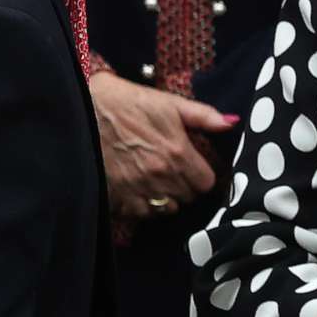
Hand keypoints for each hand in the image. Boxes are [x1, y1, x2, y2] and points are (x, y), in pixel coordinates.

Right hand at [88, 72, 237, 218]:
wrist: (84, 108)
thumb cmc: (130, 103)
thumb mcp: (171, 103)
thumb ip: (205, 116)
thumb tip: (233, 123)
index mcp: (178, 153)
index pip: (206, 183)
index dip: (202, 176)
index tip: (194, 168)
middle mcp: (160, 174)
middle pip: (188, 197)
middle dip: (185, 187)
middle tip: (175, 173)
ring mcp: (137, 187)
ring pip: (167, 209)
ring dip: (166, 199)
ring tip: (158, 183)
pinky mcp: (116, 194)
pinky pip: (140, 213)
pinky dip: (143, 207)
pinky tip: (139, 191)